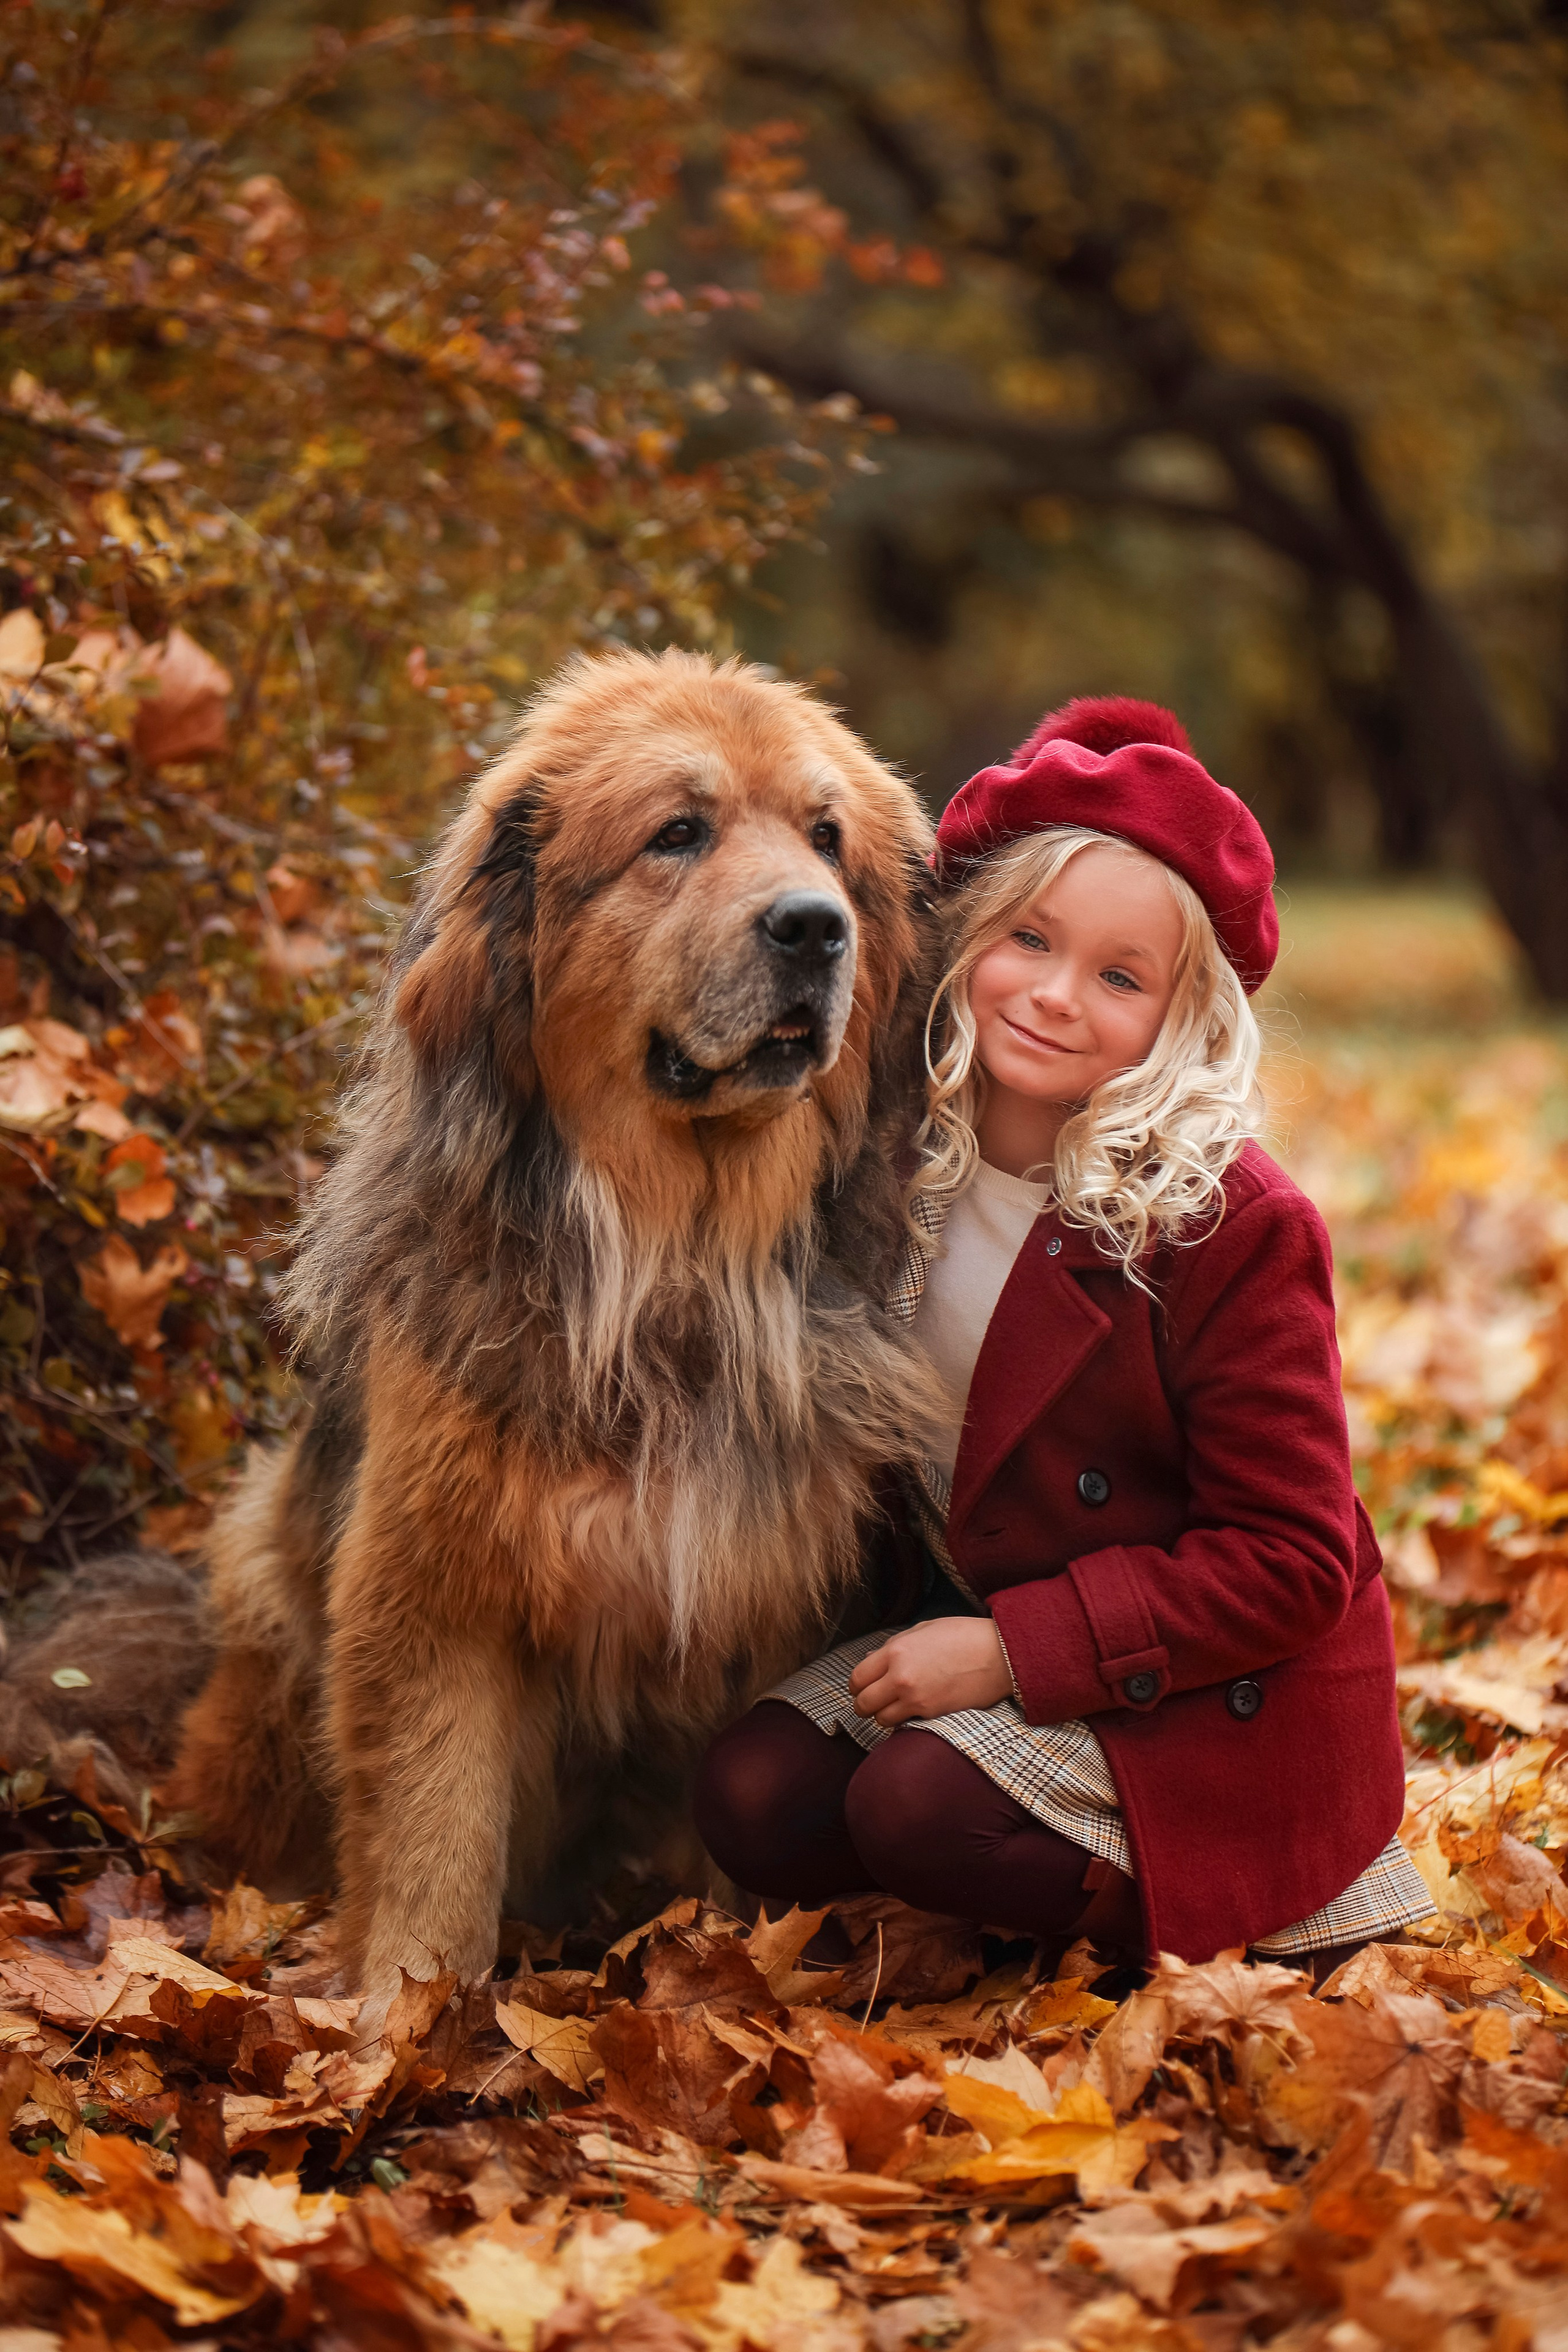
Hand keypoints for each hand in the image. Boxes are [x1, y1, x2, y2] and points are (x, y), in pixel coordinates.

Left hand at [849, 1617, 1012, 1727]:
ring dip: (885, 1715)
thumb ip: (895, 1647)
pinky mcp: (932, 1714)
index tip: (863, 1687)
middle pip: (863, 1704)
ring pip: (881, 1720)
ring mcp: (916, 1699)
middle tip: (873, 1703)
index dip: (857, 1686)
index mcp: (895, 1651)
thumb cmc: (963, 1636)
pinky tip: (914, 1711)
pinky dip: (904, 1722)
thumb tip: (874, 1663)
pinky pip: (905, 1725)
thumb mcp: (923, 1630)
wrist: (999, 1654)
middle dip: (865, 1705)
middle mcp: (900, 1677)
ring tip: (896, 1708)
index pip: (857, 1678)